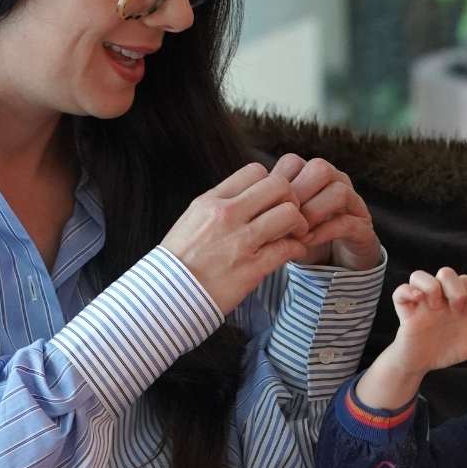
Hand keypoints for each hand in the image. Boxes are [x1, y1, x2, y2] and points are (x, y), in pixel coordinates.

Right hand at [160, 162, 310, 313]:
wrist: (168, 296)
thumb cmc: (179, 261)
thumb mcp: (192, 220)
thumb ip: (219, 206)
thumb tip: (244, 199)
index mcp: (211, 201)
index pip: (255, 171)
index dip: (270, 183)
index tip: (271, 200)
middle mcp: (227, 215)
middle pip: (278, 185)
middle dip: (290, 198)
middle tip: (289, 215)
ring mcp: (241, 241)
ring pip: (288, 213)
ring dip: (298, 223)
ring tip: (294, 234)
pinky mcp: (252, 268)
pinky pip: (288, 248)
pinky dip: (297, 249)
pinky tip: (293, 253)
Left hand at [269, 153, 381, 270]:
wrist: (336, 262)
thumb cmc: (305, 237)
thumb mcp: (282, 222)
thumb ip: (269, 211)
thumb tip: (246, 209)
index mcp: (313, 176)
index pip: (293, 162)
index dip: (278, 183)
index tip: (265, 208)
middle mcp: (336, 182)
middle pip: (320, 168)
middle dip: (298, 194)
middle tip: (283, 219)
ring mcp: (353, 203)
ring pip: (338, 191)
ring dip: (314, 212)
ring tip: (298, 233)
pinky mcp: (363, 227)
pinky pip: (347, 222)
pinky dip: (325, 232)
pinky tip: (308, 242)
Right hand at [353, 267, 466, 410]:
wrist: (421, 363)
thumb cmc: (444, 349)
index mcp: (454, 302)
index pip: (466, 280)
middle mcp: (438, 298)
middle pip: (446, 271)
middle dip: (455, 288)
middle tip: (456, 310)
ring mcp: (420, 303)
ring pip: (419, 275)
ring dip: (431, 288)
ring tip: (436, 308)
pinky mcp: (405, 312)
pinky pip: (400, 291)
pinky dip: (408, 293)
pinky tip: (419, 304)